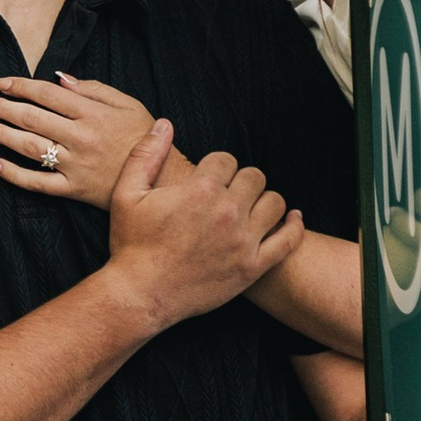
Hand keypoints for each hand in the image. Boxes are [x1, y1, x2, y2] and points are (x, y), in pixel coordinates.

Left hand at [0, 73, 160, 211]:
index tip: (0, 82)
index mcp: (91, 112)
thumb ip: (93, 88)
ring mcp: (74, 164)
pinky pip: (37, 183)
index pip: (45, 94)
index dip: (19, 86)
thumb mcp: (127, 102)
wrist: (163, 179)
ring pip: (28, 147)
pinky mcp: (73, 189)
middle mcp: (79, 137)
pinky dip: (12, 174)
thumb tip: (60, 79)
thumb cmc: (146, 136)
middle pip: (30, 118)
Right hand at [106, 131, 300, 331]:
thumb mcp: (126, 194)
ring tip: (249, 207)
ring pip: (274, 203)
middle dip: (240, 180)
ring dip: (263, 200)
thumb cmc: (131, 245)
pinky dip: (294, 226)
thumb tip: (164, 124)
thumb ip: (146, 155)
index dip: (216, 166)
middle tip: (227, 193)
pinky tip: (292, 219)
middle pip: (254, 177)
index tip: (208, 178)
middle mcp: (227, 212)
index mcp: (200, 190)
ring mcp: (243, 241)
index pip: (226, 159)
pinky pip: (288, 241)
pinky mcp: (252, 267)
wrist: (140, 295)